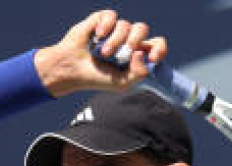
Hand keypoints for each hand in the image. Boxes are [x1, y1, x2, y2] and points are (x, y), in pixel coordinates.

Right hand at [34, 10, 168, 97]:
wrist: (73, 69)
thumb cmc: (97, 78)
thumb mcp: (122, 83)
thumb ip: (139, 73)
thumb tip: (141, 52)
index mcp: (137, 54)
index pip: (157, 44)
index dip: (159, 49)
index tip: (152, 58)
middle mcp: (127, 39)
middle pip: (142, 29)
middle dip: (136, 40)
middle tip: (126, 52)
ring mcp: (114, 29)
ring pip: (125, 24)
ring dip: (115, 40)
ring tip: (103, 54)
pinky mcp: (100, 20)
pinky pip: (111, 16)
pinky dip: (106, 26)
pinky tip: (97, 36)